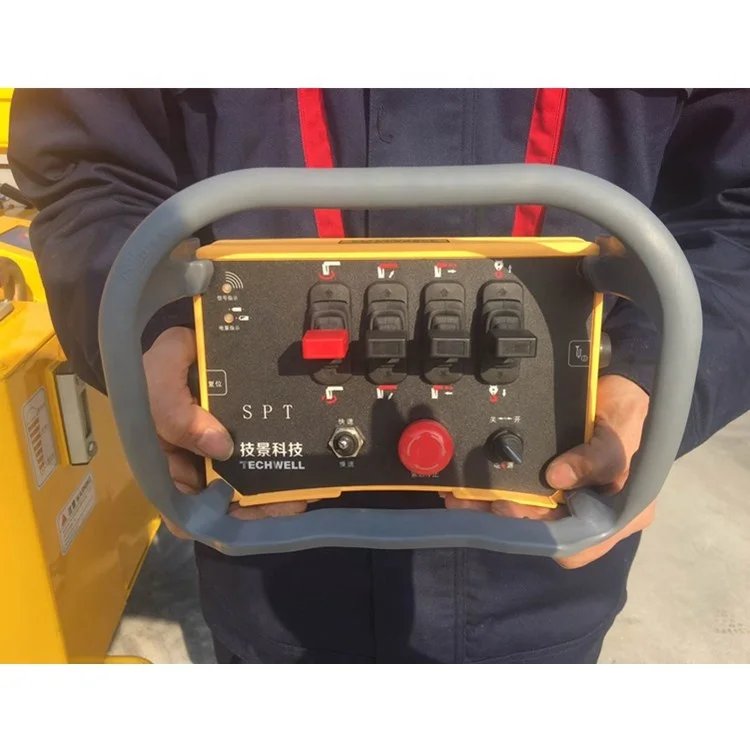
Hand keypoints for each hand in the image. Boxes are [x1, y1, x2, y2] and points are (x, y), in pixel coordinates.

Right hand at [143, 327, 306, 537]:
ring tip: (300, 494)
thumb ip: (178, 416)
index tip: (241, 517)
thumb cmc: (159, 368)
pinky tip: (301, 469)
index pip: (182, 510)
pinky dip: (280, 463)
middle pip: (223, 503)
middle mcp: (195, 467)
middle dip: (255, 510)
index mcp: (167, 466)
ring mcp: (220, 453)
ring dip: (272, 493)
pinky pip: (262, 455)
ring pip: (247, 484)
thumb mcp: (158, 388)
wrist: (187, 338)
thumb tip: (222, 448)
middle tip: (288, 504)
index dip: (209, 522)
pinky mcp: (243, 438)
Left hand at [442, 374, 652, 567]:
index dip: (543, 535)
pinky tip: (474, 484)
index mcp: (619, 515)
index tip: (511, 512)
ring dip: (494, 506)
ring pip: (529, 513)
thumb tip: (557, 479)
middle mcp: (591, 514)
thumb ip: (596, 459)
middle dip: (508, 518)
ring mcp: (569, 499)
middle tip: (478, 501)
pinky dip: (498, 490)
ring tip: (465, 496)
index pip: (578, 546)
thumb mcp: (620, 433)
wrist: (617, 389)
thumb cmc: (629, 414)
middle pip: (546, 530)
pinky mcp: (551, 483)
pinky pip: (523, 492)